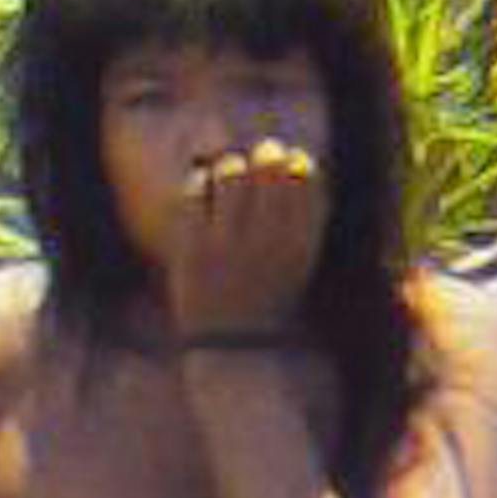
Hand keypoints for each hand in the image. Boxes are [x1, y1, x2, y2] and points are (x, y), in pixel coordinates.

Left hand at [164, 137, 326, 335]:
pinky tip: (203, 184)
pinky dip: (199, 181)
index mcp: (298, 242)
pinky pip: (194, 194)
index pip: (304, 180)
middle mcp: (265, 240)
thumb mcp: (299, 260)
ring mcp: (225, 243)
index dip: (297, 162)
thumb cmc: (269, 296)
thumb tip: (302, 161)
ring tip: (229, 170)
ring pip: (231, 175)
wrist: (231, 343)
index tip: (292, 159)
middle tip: (262, 154)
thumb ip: (305, 217)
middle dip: (266, 155)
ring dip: (231, 165)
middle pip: (268, 171)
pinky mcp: (191, 247)